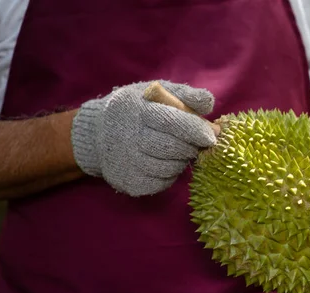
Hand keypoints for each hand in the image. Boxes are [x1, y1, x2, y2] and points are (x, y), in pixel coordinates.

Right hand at [71, 80, 216, 195]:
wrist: (97, 133)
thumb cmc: (135, 109)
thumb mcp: (156, 92)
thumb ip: (185, 94)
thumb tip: (209, 103)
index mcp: (137, 110)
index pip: (171, 121)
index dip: (195, 130)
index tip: (211, 136)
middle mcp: (129, 137)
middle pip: (173, 147)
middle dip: (191, 146)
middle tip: (196, 144)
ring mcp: (128, 162)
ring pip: (170, 167)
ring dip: (181, 160)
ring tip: (177, 151)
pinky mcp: (130, 182)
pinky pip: (162, 182)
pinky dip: (170, 174)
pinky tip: (163, 162)